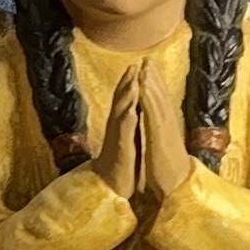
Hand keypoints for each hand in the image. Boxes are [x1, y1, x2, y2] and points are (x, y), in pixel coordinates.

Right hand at [89, 68, 143, 197]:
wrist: (111, 184)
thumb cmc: (122, 161)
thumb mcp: (128, 138)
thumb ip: (130, 123)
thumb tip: (135, 108)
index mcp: (122, 124)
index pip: (126, 99)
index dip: (131, 82)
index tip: (138, 65)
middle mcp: (117, 127)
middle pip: (121, 100)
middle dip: (127, 82)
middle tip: (134, 64)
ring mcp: (117, 137)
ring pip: (121, 112)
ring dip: (127, 96)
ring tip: (133, 80)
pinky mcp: (120, 149)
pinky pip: (123, 133)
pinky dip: (127, 120)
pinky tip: (132, 110)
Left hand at [139, 56, 196, 201]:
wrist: (176, 186)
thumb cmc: (169, 172)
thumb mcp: (164, 150)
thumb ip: (162, 139)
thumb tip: (161, 134)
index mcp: (166, 128)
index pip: (161, 103)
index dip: (156, 87)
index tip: (150, 72)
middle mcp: (167, 123)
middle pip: (160, 95)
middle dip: (153, 77)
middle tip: (147, 59)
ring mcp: (164, 127)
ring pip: (156, 99)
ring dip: (151, 80)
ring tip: (144, 65)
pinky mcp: (159, 133)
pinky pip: (152, 110)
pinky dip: (147, 94)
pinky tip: (142, 83)